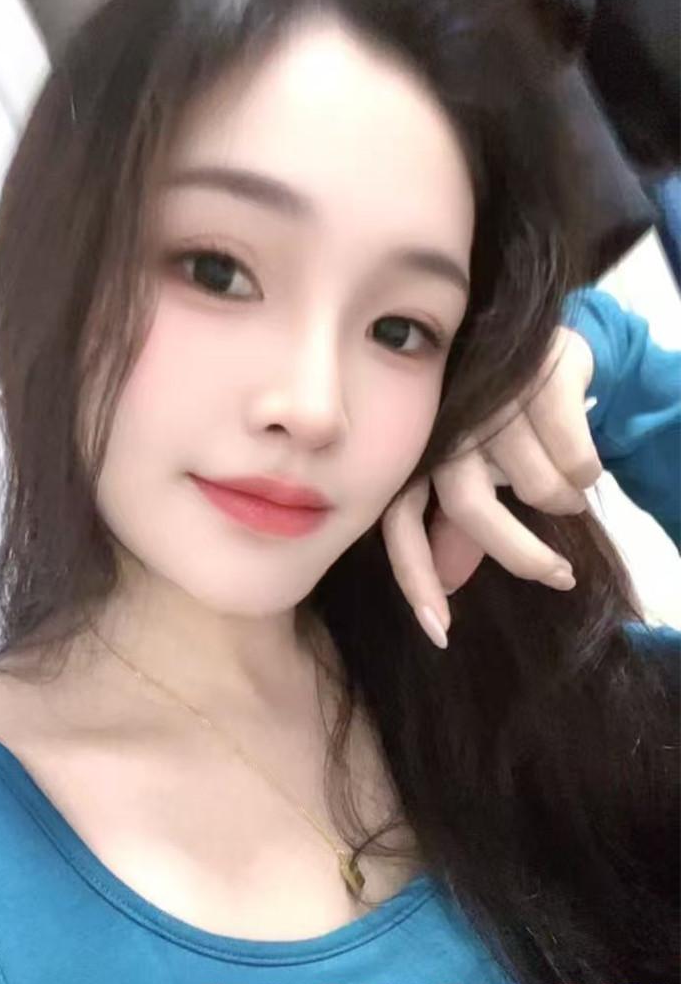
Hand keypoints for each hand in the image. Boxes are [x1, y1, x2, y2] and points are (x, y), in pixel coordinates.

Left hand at [381, 326, 603, 647]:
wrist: (547, 352)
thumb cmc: (501, 428)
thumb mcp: (476, 477)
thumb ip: (457, 530)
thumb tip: (446, 585)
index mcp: (416, 454)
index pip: (399, 521)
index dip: (415, 577)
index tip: (440, 631)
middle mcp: (442, 424)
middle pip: (469, 506)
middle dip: (519, 553)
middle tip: (557, 577)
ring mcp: (488, 397)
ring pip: (534, 484)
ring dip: (561, 502)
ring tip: (568, 497)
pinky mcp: (537, 378)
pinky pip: (572, 457)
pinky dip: (585, 473)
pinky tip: (584, 469)